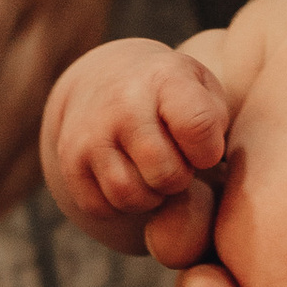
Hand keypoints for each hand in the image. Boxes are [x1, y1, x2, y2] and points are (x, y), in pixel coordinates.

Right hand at [40, 42, 231, 258]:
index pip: (197, 127)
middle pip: (166, 175)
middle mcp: (122, 103)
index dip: (208, 152)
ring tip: (152, 171)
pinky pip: (101, 207)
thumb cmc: (173, 96)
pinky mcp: (69, 160)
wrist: (104, 79)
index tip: (204, 149)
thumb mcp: (203, 90)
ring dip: (150, 196)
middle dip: (179, 178)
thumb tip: (206, 164)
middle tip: (176, 161)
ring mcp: (90, 133)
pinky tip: (128, 176)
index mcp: (165, 79)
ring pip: (130, 197)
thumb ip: (216, 122)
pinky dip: (120, 203)